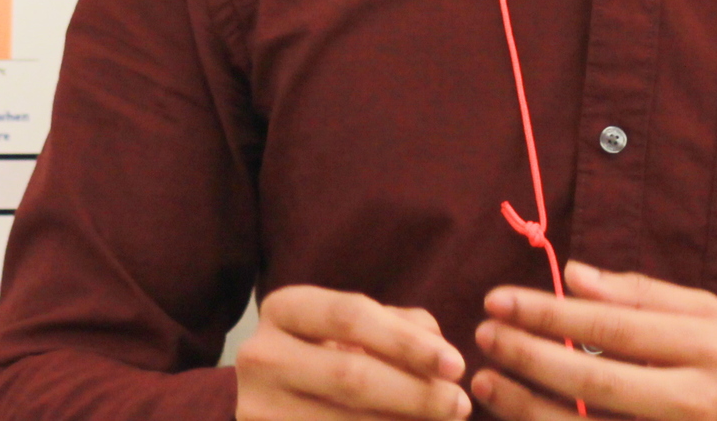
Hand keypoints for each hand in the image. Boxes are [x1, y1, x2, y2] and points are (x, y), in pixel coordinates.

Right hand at [235, 284, 472, 420]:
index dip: (407, 342)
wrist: (271, 403)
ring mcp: (257, 407)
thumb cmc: (325, 358)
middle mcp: (260, 355)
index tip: (456, 365)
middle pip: (351, 375)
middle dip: (415, 392)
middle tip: (460, 405)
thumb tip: (440, 352)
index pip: (350, 316)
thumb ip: (396, 327)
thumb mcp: (350, 332)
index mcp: (282, 309)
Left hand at [470, 261, 716, 420]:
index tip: (498, 298)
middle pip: (593, 380)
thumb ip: (644, 294)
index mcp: (707, 347)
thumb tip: (575, 273)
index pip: (611, 326)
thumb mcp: (714, 318)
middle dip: (528, 356)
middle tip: (482, 334)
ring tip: (487, 383)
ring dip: (528, 408)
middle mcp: (694, 399)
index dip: (548, 312)